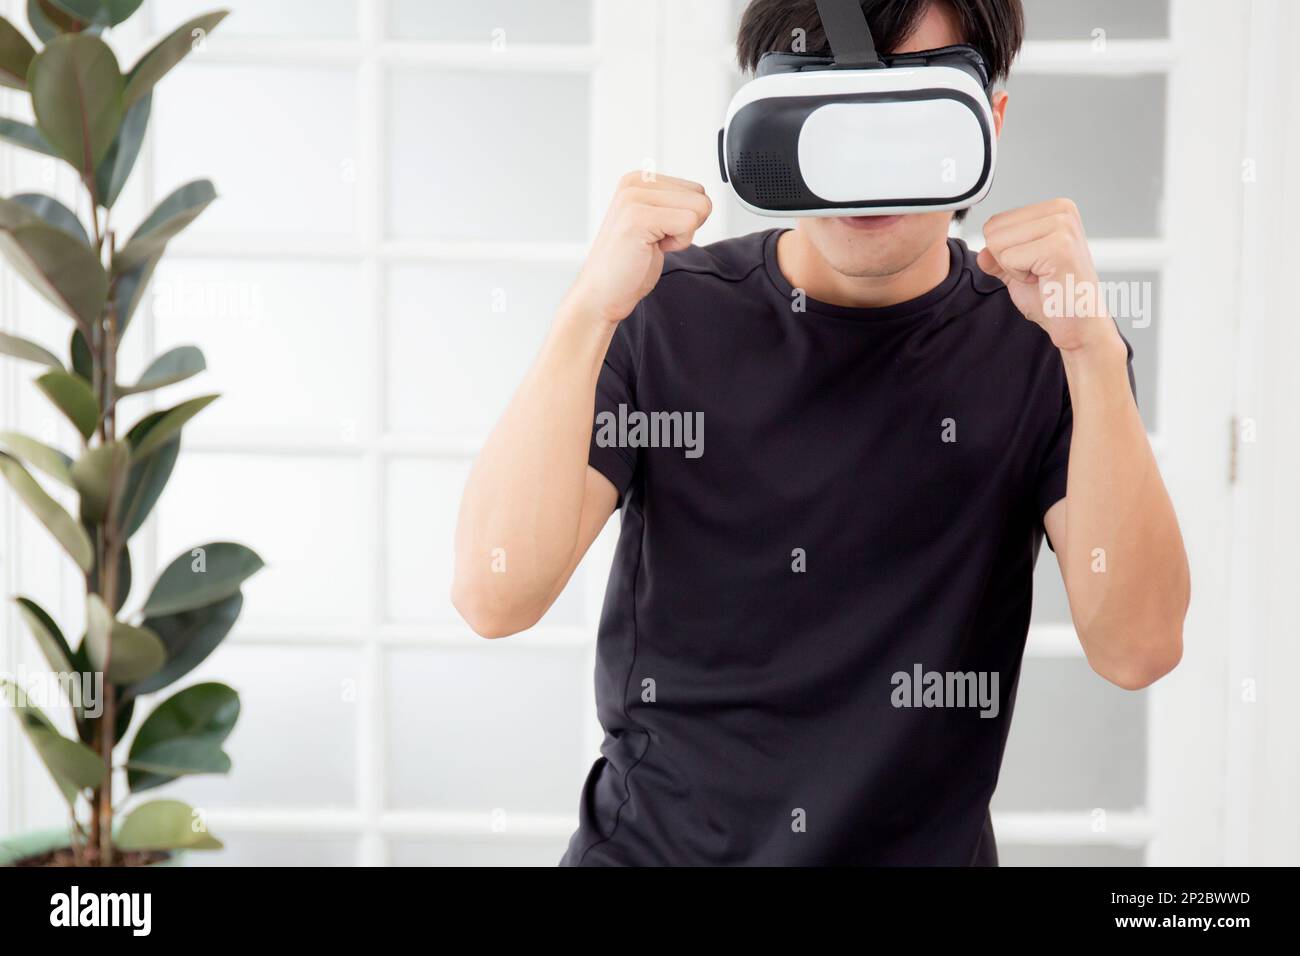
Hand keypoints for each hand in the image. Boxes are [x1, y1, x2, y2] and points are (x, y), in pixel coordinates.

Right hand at [564, 171, 712, 325]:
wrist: (603, 292)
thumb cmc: (629, 263)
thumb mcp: (656, 222)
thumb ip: (676, 204)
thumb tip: (705, 201)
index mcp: (639, 180)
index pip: (696, 190)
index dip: (685, 218)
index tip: (658, 232)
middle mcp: (635, 183)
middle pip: (700, 197)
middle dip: (686, 226)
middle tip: (655, 240)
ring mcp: (635, 198)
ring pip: (698, 208)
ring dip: (681, 235)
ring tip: (651, 243)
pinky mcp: (638, 216)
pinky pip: (688, 223)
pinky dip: (677, 243)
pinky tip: (651, 248)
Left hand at [976, 198, 1119, 352]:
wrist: (1077, 323)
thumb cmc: (1054, 297)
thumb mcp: (1018, 271)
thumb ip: (998, 258)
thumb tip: (983, 253)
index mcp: (1054, 209)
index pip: (995, 221)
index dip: (1005, 252)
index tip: (1035, 265)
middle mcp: (1061, 210)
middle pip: (993, 229)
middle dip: (1007, 259)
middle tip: (1038, 273)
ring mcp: (1062, 226)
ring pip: (997, 243)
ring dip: (1014, 268)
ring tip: (1042, 275)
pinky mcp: (1059, 246)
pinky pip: (1008, 258)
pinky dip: (1020, 277)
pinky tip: (1044, 280)